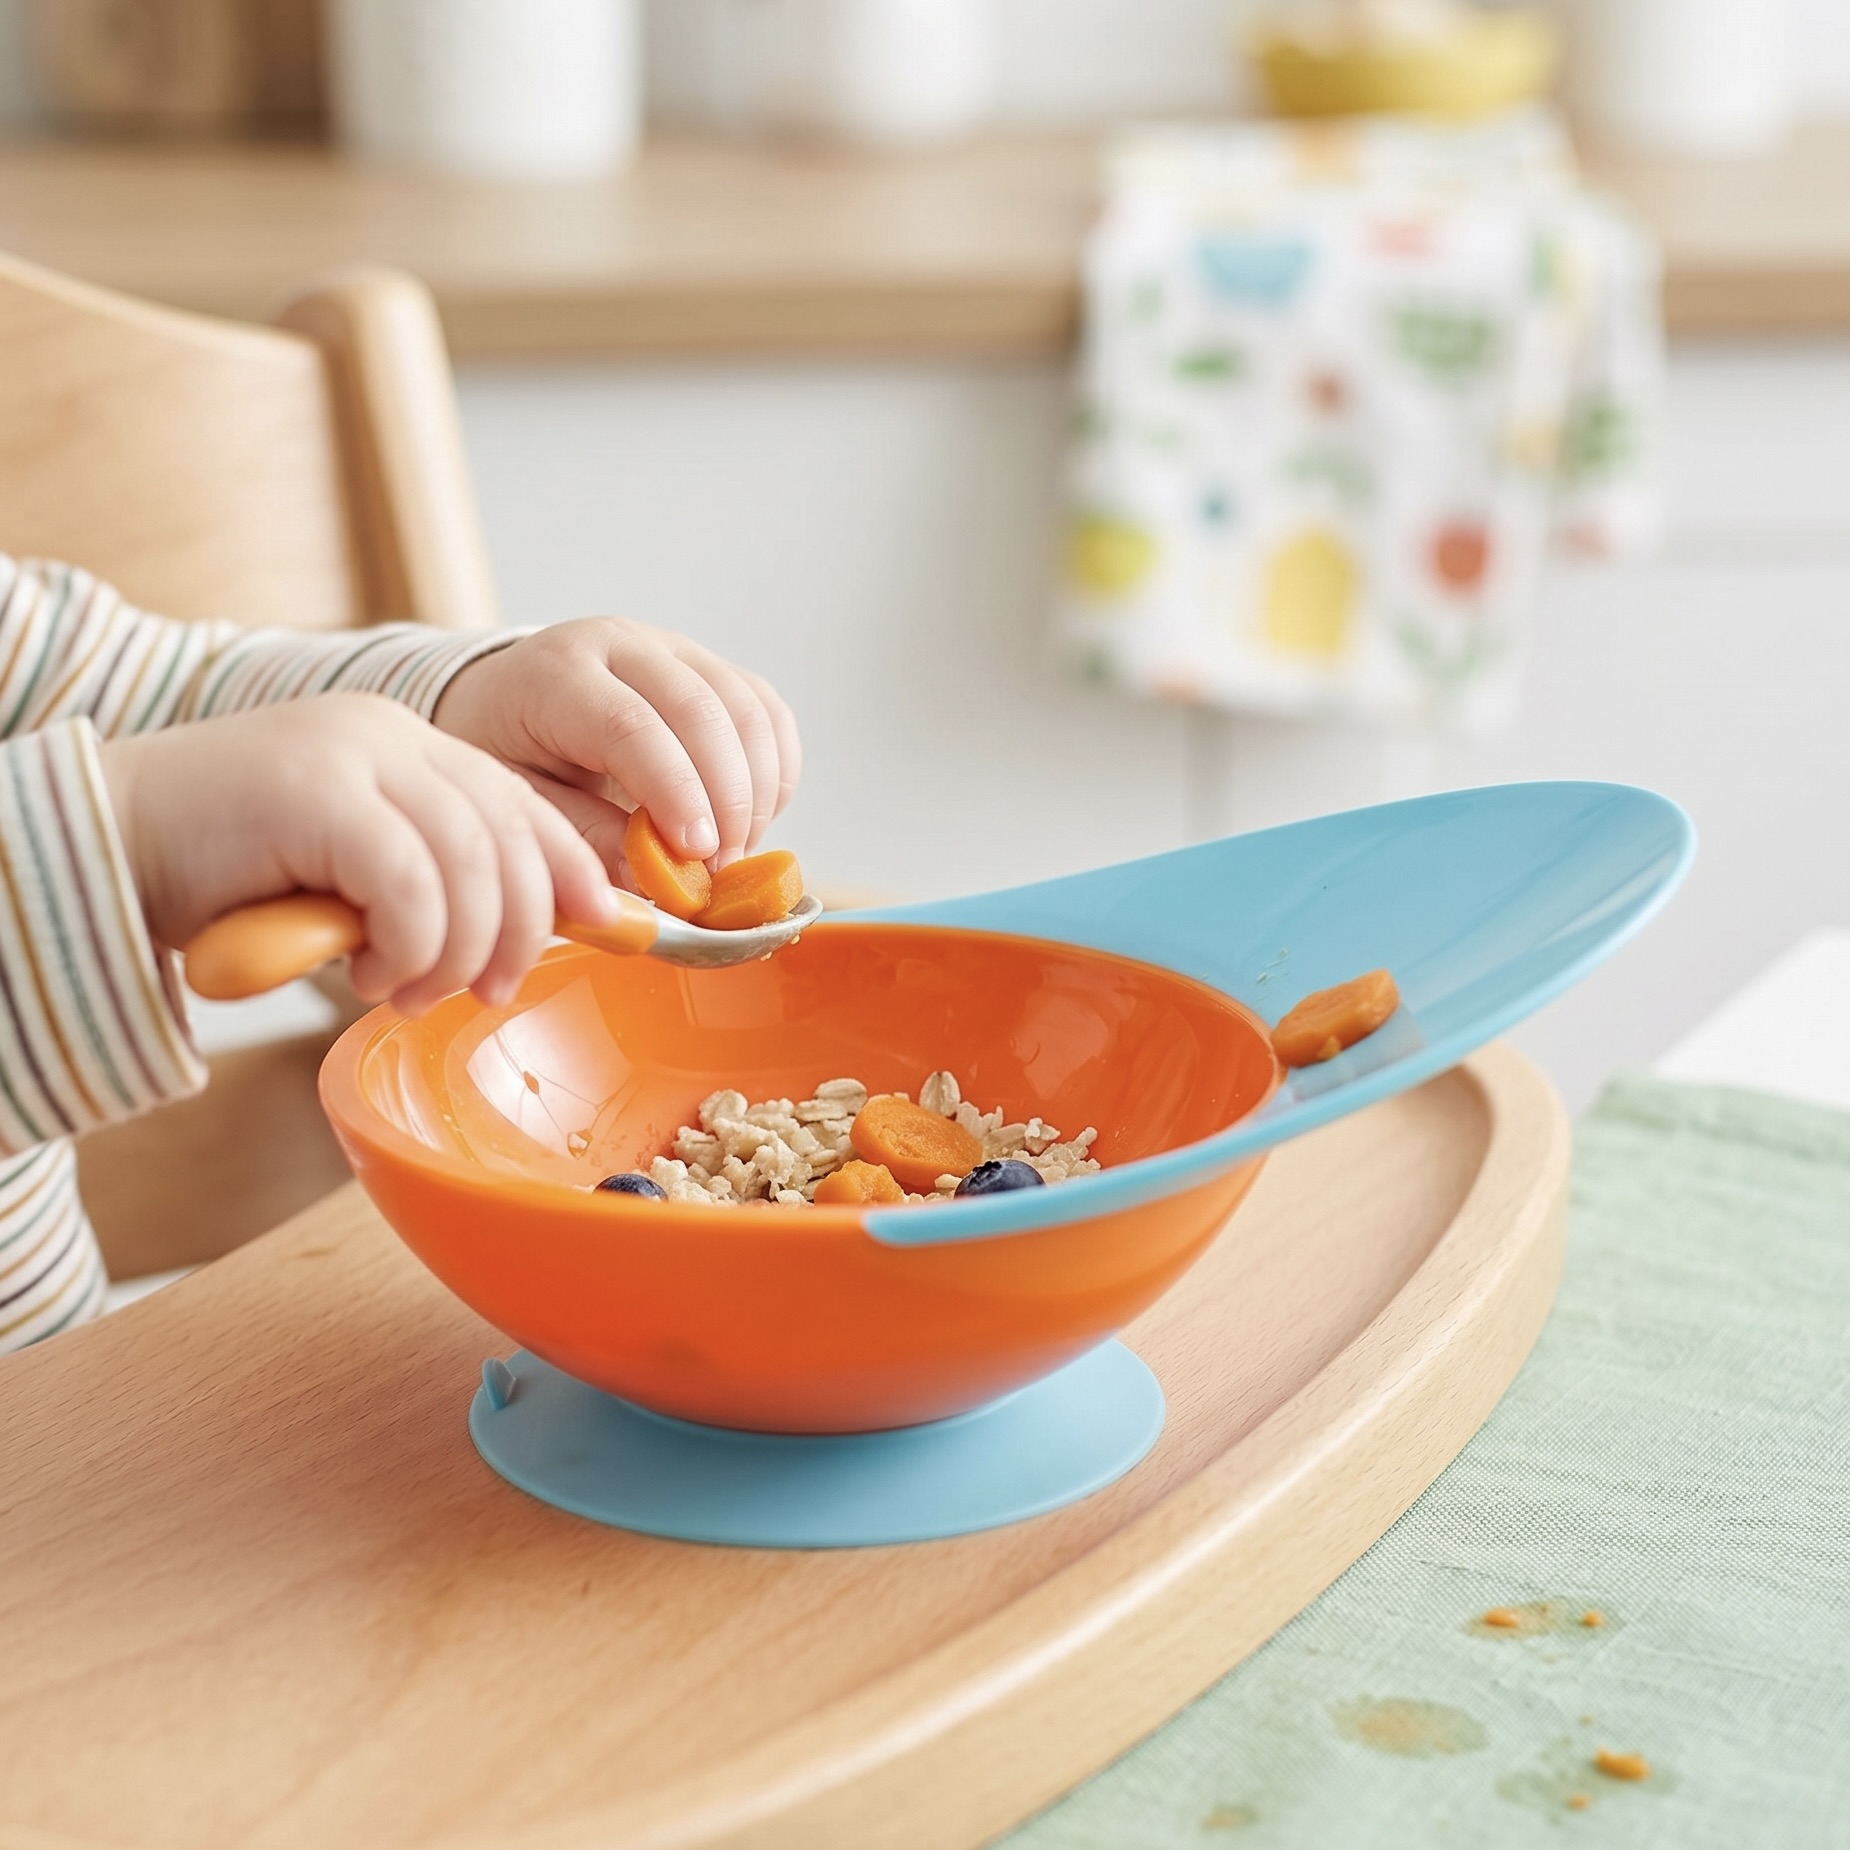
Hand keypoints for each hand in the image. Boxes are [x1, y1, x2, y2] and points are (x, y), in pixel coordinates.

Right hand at [100, 693, 617, 1012]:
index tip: (602, 931)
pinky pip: (413, 884)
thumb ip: (431, 884)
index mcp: (411, 746)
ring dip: (457, 951)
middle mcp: (393, 736)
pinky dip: (411, 946)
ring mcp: (355, 755)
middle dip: (523, 929)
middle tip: (486, 991)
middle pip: (515, 837)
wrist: (105, 844)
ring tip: (411, 991)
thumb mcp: (356, 876)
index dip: (575, 872)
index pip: (524, 806)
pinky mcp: (318, 791)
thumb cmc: (228, 875)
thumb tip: (529, 939)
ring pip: (473, 865)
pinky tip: (371, 974)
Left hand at [432, 619, 801, 880]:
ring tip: (734, 854)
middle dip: (726, 800)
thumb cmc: (509, 753)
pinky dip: (773, 771)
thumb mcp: (519, 801)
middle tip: (722, 871)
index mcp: (557, 674)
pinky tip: (750, 818)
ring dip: (755, 791)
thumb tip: (652, 878)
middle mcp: (621, 644)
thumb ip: (580, 836)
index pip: (630, 725)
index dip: (675, 791)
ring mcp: (674, 648)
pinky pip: (767, 713)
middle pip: (701, 710)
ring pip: (746, 708)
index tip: (697, 856)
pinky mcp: (712, 667)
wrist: (507, 697)